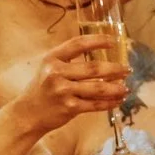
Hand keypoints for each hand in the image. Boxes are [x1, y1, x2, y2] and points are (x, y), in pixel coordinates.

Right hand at [10, 35, 129, 134]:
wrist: (28, 114)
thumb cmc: (41, 89)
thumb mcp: (48, 68)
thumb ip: (68, 60)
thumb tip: (100, 55)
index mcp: (52, 58)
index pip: (78, 44)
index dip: (98, 40)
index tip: (114, 41)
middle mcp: (56, 73)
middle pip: (93, 68)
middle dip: (114, 68)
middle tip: (127, 69)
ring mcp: (63, 91)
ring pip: (98, 88)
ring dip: (116, 88)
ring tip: (126, 87)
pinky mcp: (69, 108)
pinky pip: (95, 104)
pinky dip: (109, 103)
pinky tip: (117, 100)